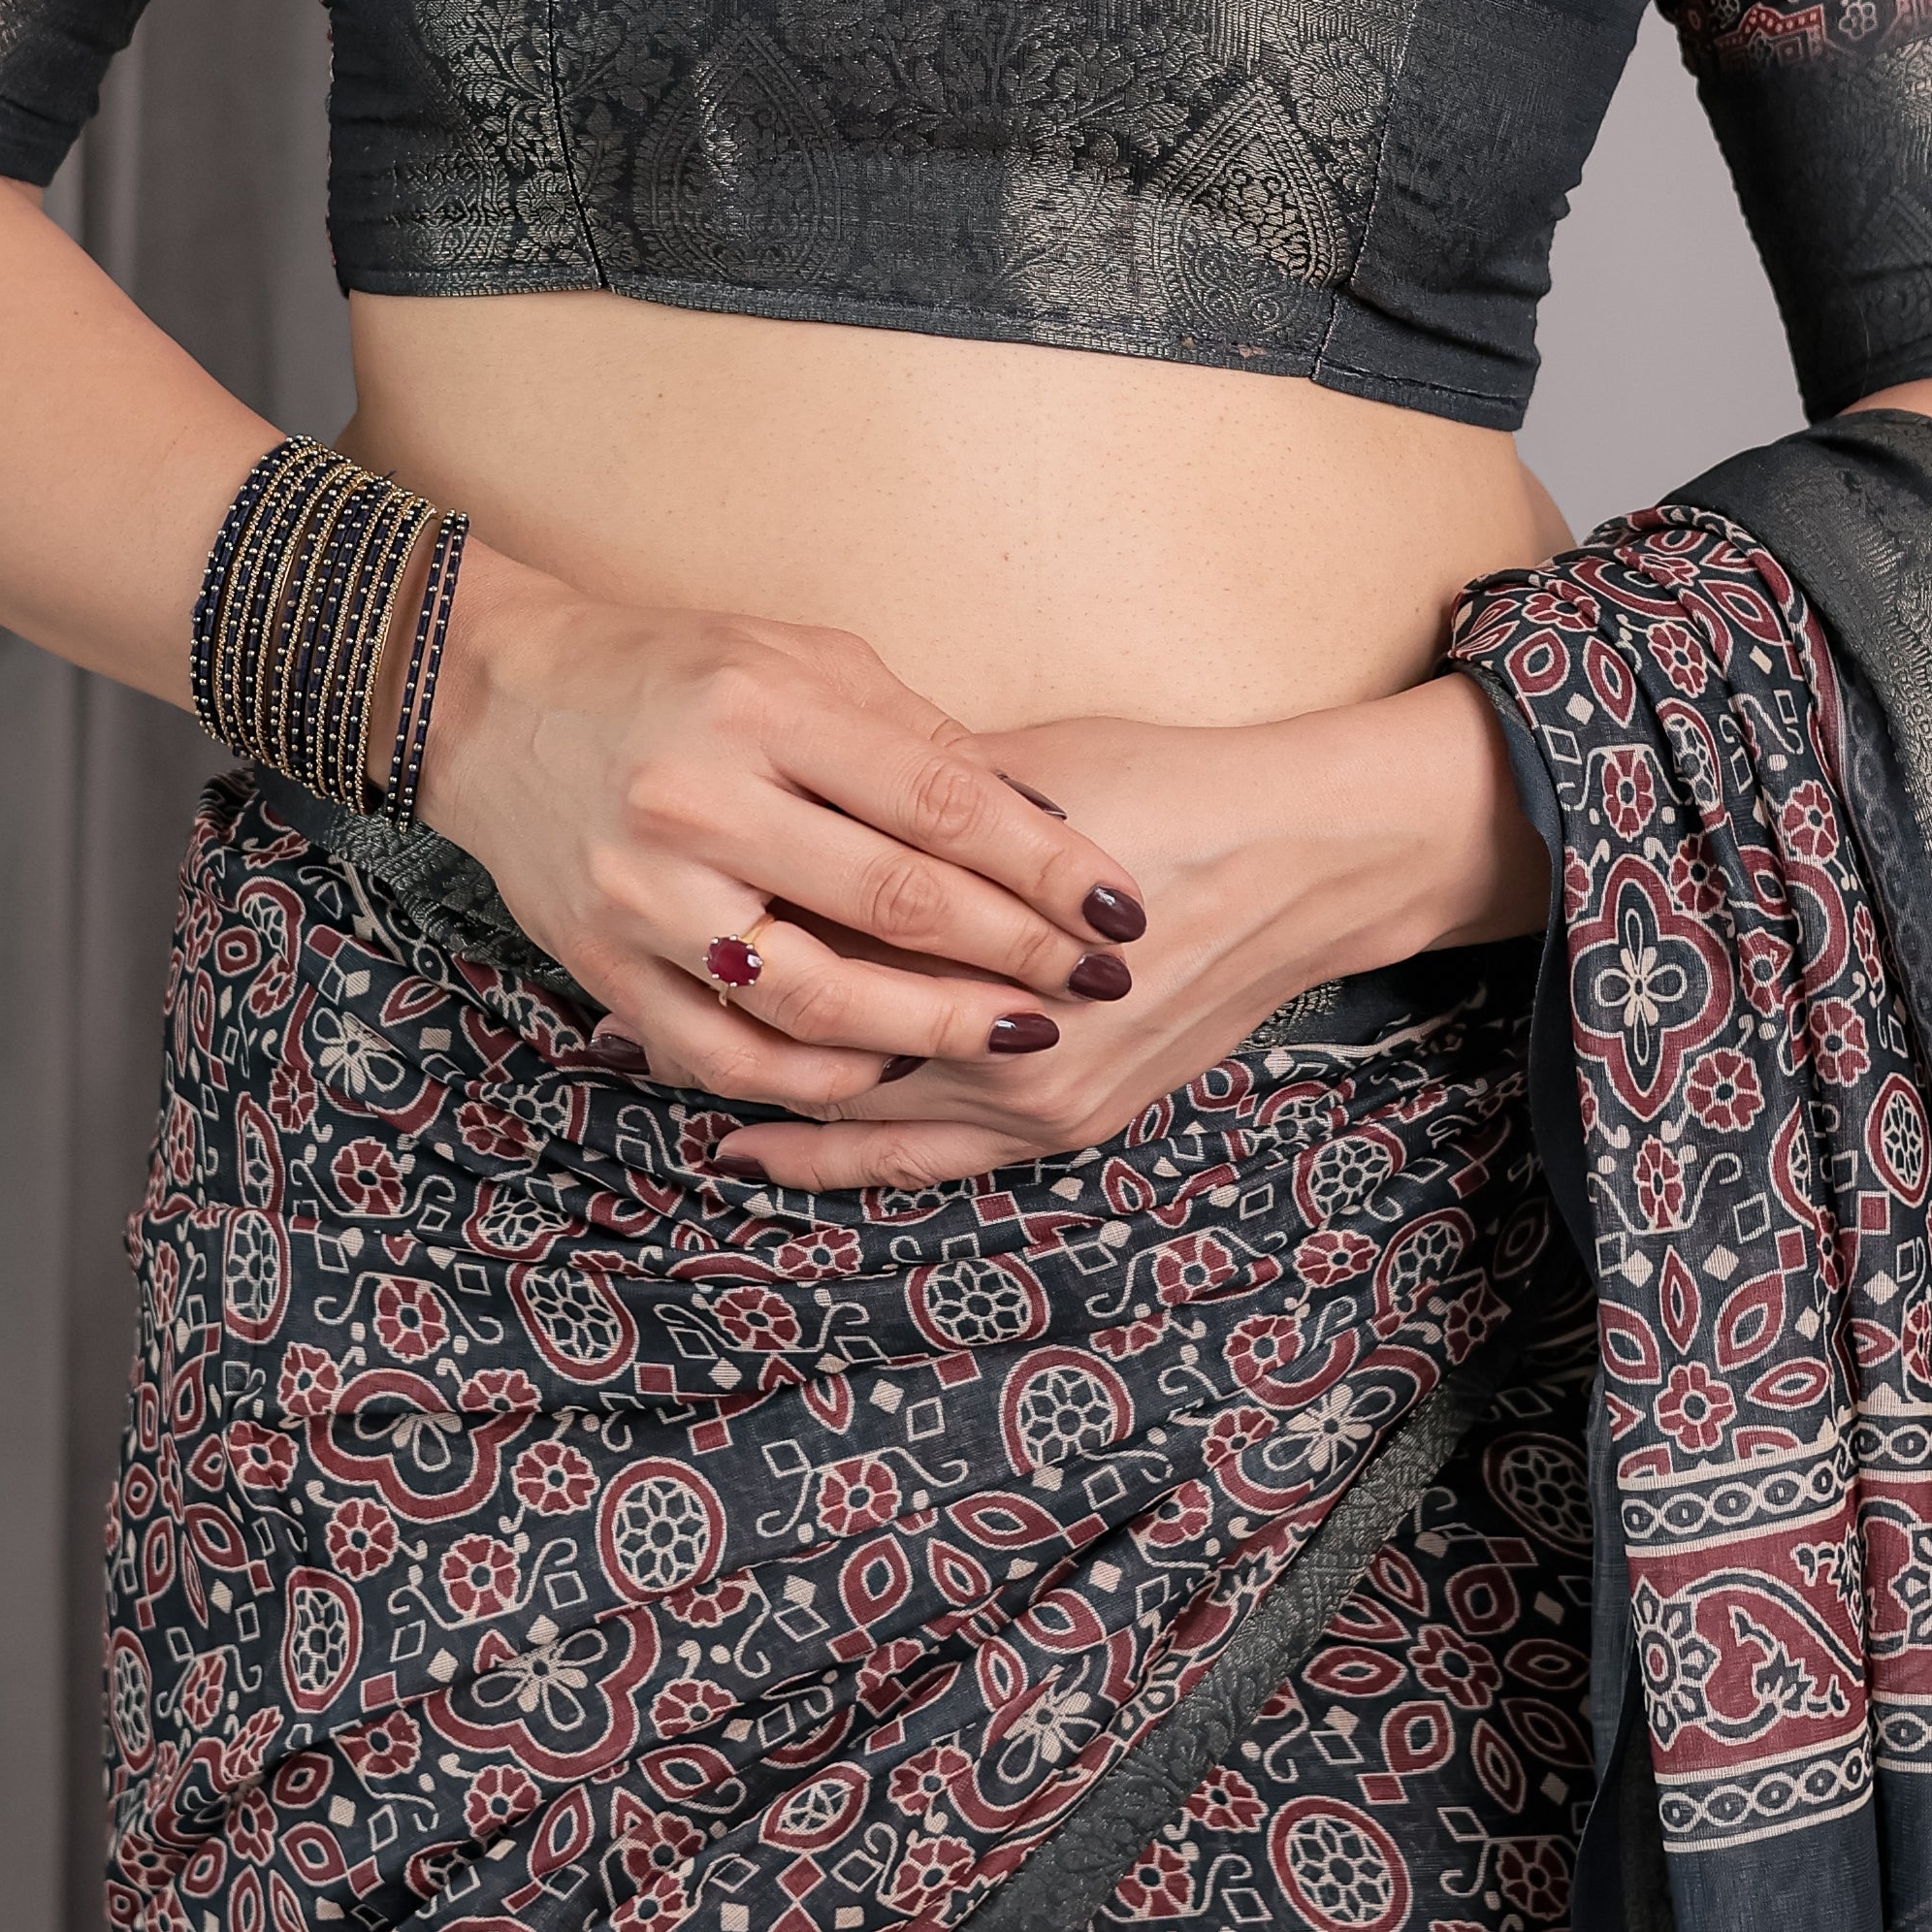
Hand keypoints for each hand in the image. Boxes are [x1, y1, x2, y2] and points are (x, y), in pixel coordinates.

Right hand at [416, 543, 1148, 1117]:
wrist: (497, 706)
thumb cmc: (679, 672)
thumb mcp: (804, 660)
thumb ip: (916, 737)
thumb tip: (1042, 822)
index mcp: (764, 709)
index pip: (938, 799)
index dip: (1044, 862)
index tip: (1119, 906)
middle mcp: (700, 802)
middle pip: (891, 902)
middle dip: (1013, 952)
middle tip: (1096, 983)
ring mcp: (645, 894)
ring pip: (813, 1000)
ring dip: (930, 1033)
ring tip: (1013, 1037)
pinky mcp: (605, 965)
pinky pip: (725, 1053)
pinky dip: (814, 1079)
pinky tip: (886, 1073)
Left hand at [715, 672, 1541, 1190]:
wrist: (1306, 858)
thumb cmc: (1164, 789)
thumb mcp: (1026, 771)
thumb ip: (909, 795)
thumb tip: (801, 786)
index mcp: (981, 935)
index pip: (827, 949)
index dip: (732, 930)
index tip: (647, 908)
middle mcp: (1005, 1041)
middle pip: (833, 1042)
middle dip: (734, 1026)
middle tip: (625, 1010)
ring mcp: (1039, 1102)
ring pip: (866, 1117)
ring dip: (772, 1100)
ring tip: (666, 1082)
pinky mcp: (1070, 1126)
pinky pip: (926, 1159)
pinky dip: (842, 1155)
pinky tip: (767, 1142)